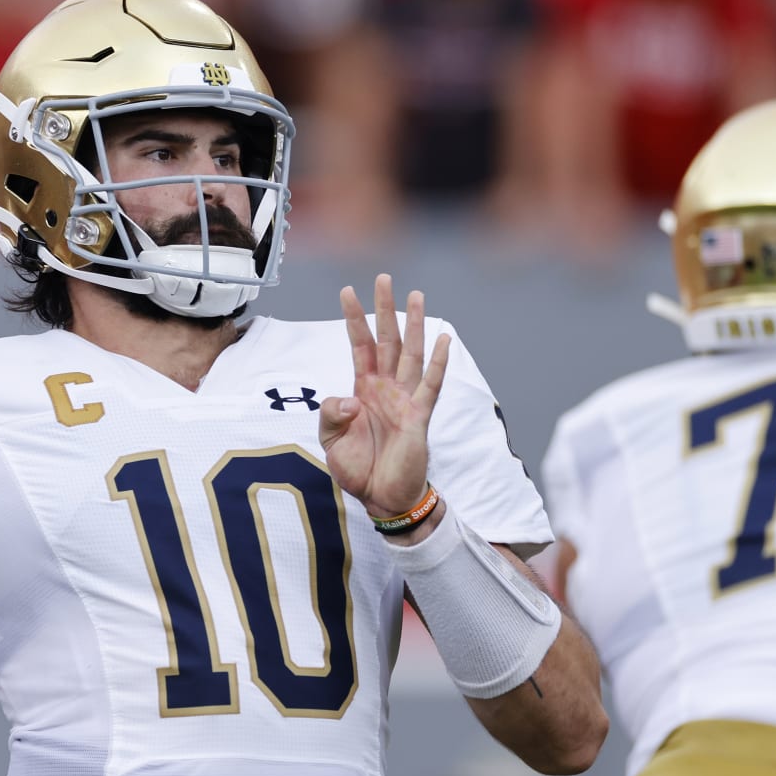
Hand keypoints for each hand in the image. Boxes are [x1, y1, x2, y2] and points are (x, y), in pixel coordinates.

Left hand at [320, 273, 449, 519]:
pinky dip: (438, 362)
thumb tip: (350, 397)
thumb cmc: (358, 468)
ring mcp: (404, 399)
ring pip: (411, 354)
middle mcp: (385, 387)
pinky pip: (431, 385)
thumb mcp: (331, 441)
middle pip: (387, 340)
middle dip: (385, 309)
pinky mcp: (420, 416)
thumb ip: (332, 415)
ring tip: (415, 296)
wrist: (381, 497)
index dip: (353, 320)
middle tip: (384, 278)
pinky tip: (444, 339)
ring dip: (414, 325)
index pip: (359, 346)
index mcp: (362, 389)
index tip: (347, 291)